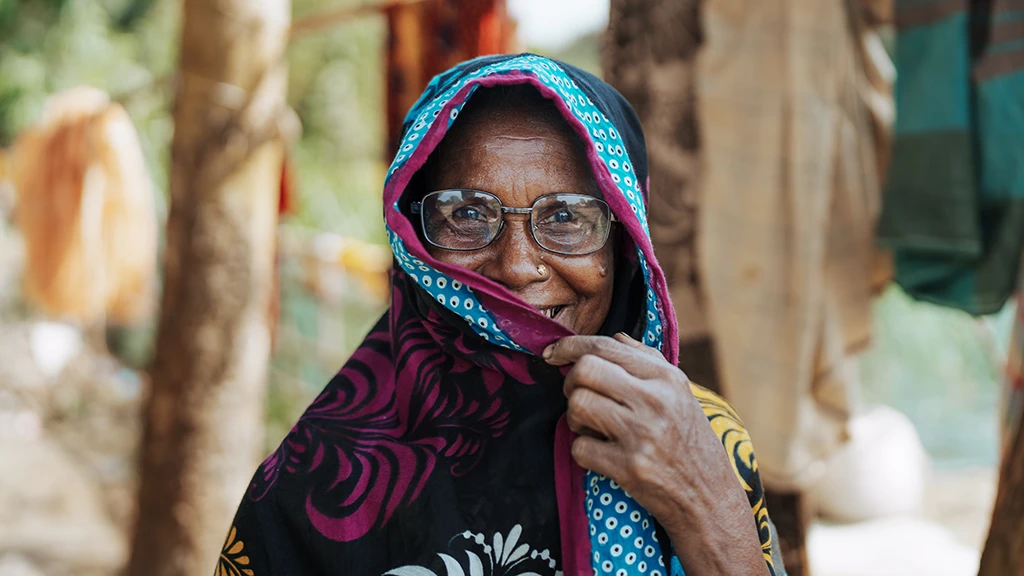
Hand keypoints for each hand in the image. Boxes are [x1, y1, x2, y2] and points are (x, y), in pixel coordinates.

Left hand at [544, 333, 768, 575]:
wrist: (709, 497)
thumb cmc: (690, 442)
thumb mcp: (680, 393)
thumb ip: (647, 361)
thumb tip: (616, 337)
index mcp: (666, 378)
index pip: (605, 346)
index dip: (569, 346)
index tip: (552, 353)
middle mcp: (655, 401)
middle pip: (584, 371)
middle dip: (570, 383)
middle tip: (578, 397)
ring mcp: (641, 434)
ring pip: (577, 405)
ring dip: (575, 418)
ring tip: (594, 428)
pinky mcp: (628, 467)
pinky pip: (579, 447)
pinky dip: (584, 452)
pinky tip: (603, 454)